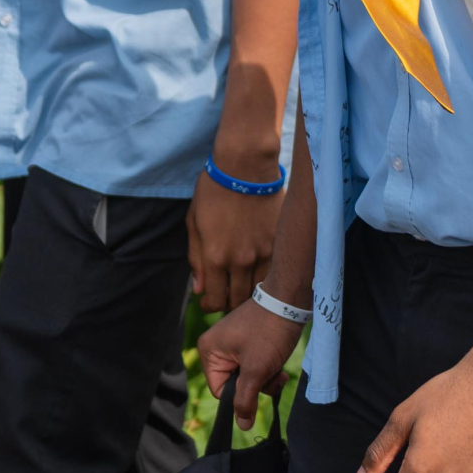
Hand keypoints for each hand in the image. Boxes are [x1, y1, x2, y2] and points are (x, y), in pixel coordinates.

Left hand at [188, 169, 282, 313]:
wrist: (245, 167)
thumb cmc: (214, 191)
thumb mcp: (194, 223)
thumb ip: (196, 259)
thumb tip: (199, 288)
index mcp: (215, 258)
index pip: (215, 301)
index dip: (209, 305)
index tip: (208, 299)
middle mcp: (241, 261)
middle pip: (238, 301)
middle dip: (229, 302)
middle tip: (225, 293)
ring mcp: (263, 253)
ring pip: (258, 290)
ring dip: (249, 292)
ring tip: (242, 283)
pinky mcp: (278, 243)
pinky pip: (272, 271)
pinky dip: (264, 276)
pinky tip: (258, 269)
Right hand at [199, 294, 301, 427]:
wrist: (291, 299)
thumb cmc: (270, 332)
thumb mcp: (257, 370)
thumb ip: (246, 400)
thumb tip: (242, 426)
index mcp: (209, 351)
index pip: (221, 390)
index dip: (242, 394)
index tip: (261, 384)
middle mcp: (216, 346)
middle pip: (235, 384)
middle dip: (258, 384)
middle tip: (275, 375)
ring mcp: (233, 342)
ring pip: (248, 376)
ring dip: (266, 377)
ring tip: (280, 367)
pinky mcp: (248, 339)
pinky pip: (254, 364)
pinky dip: (268, 366)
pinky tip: (280, 361)